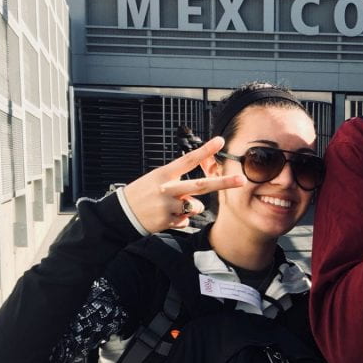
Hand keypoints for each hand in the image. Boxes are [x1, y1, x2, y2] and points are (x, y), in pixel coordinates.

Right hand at [122, 137, 243, 231]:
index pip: (188, 160)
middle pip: (201, 185)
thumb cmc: (141, 195)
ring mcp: (169, 206)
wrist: (122, 214)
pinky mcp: (168, 221)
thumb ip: (176, 180)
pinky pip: (186, 220)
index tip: (220, 141)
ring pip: (196, 207)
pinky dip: (180, 219)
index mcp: (164, 174)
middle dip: (223, 183)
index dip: (205, 150)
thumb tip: (199, 187)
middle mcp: (167, 189)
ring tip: (171, 207)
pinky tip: (165, 216)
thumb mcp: (155, 179)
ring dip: (191, 208)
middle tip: (241, 180)